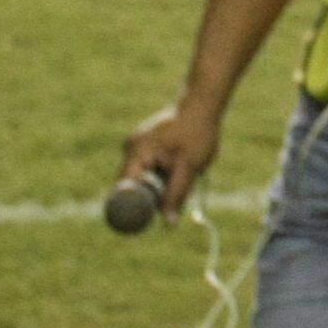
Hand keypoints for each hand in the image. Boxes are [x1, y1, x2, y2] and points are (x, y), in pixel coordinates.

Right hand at [120, 97, 223, 217]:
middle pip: (133, 184)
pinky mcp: (144, 142)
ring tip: (179, 171)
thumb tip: (168, 224)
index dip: (133, 208)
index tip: (146, 220)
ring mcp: (136, 143)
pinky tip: (177, 163)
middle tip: (173, 198)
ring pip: (142, 176)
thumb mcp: (189, 167)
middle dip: (151, 195)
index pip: (124, 189)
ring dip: (158, 183)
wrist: (203, 102)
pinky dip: (160, 172)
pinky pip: (147, 166)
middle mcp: (130, 147)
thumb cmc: (198, 133)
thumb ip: (176, 195)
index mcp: (136, 152)